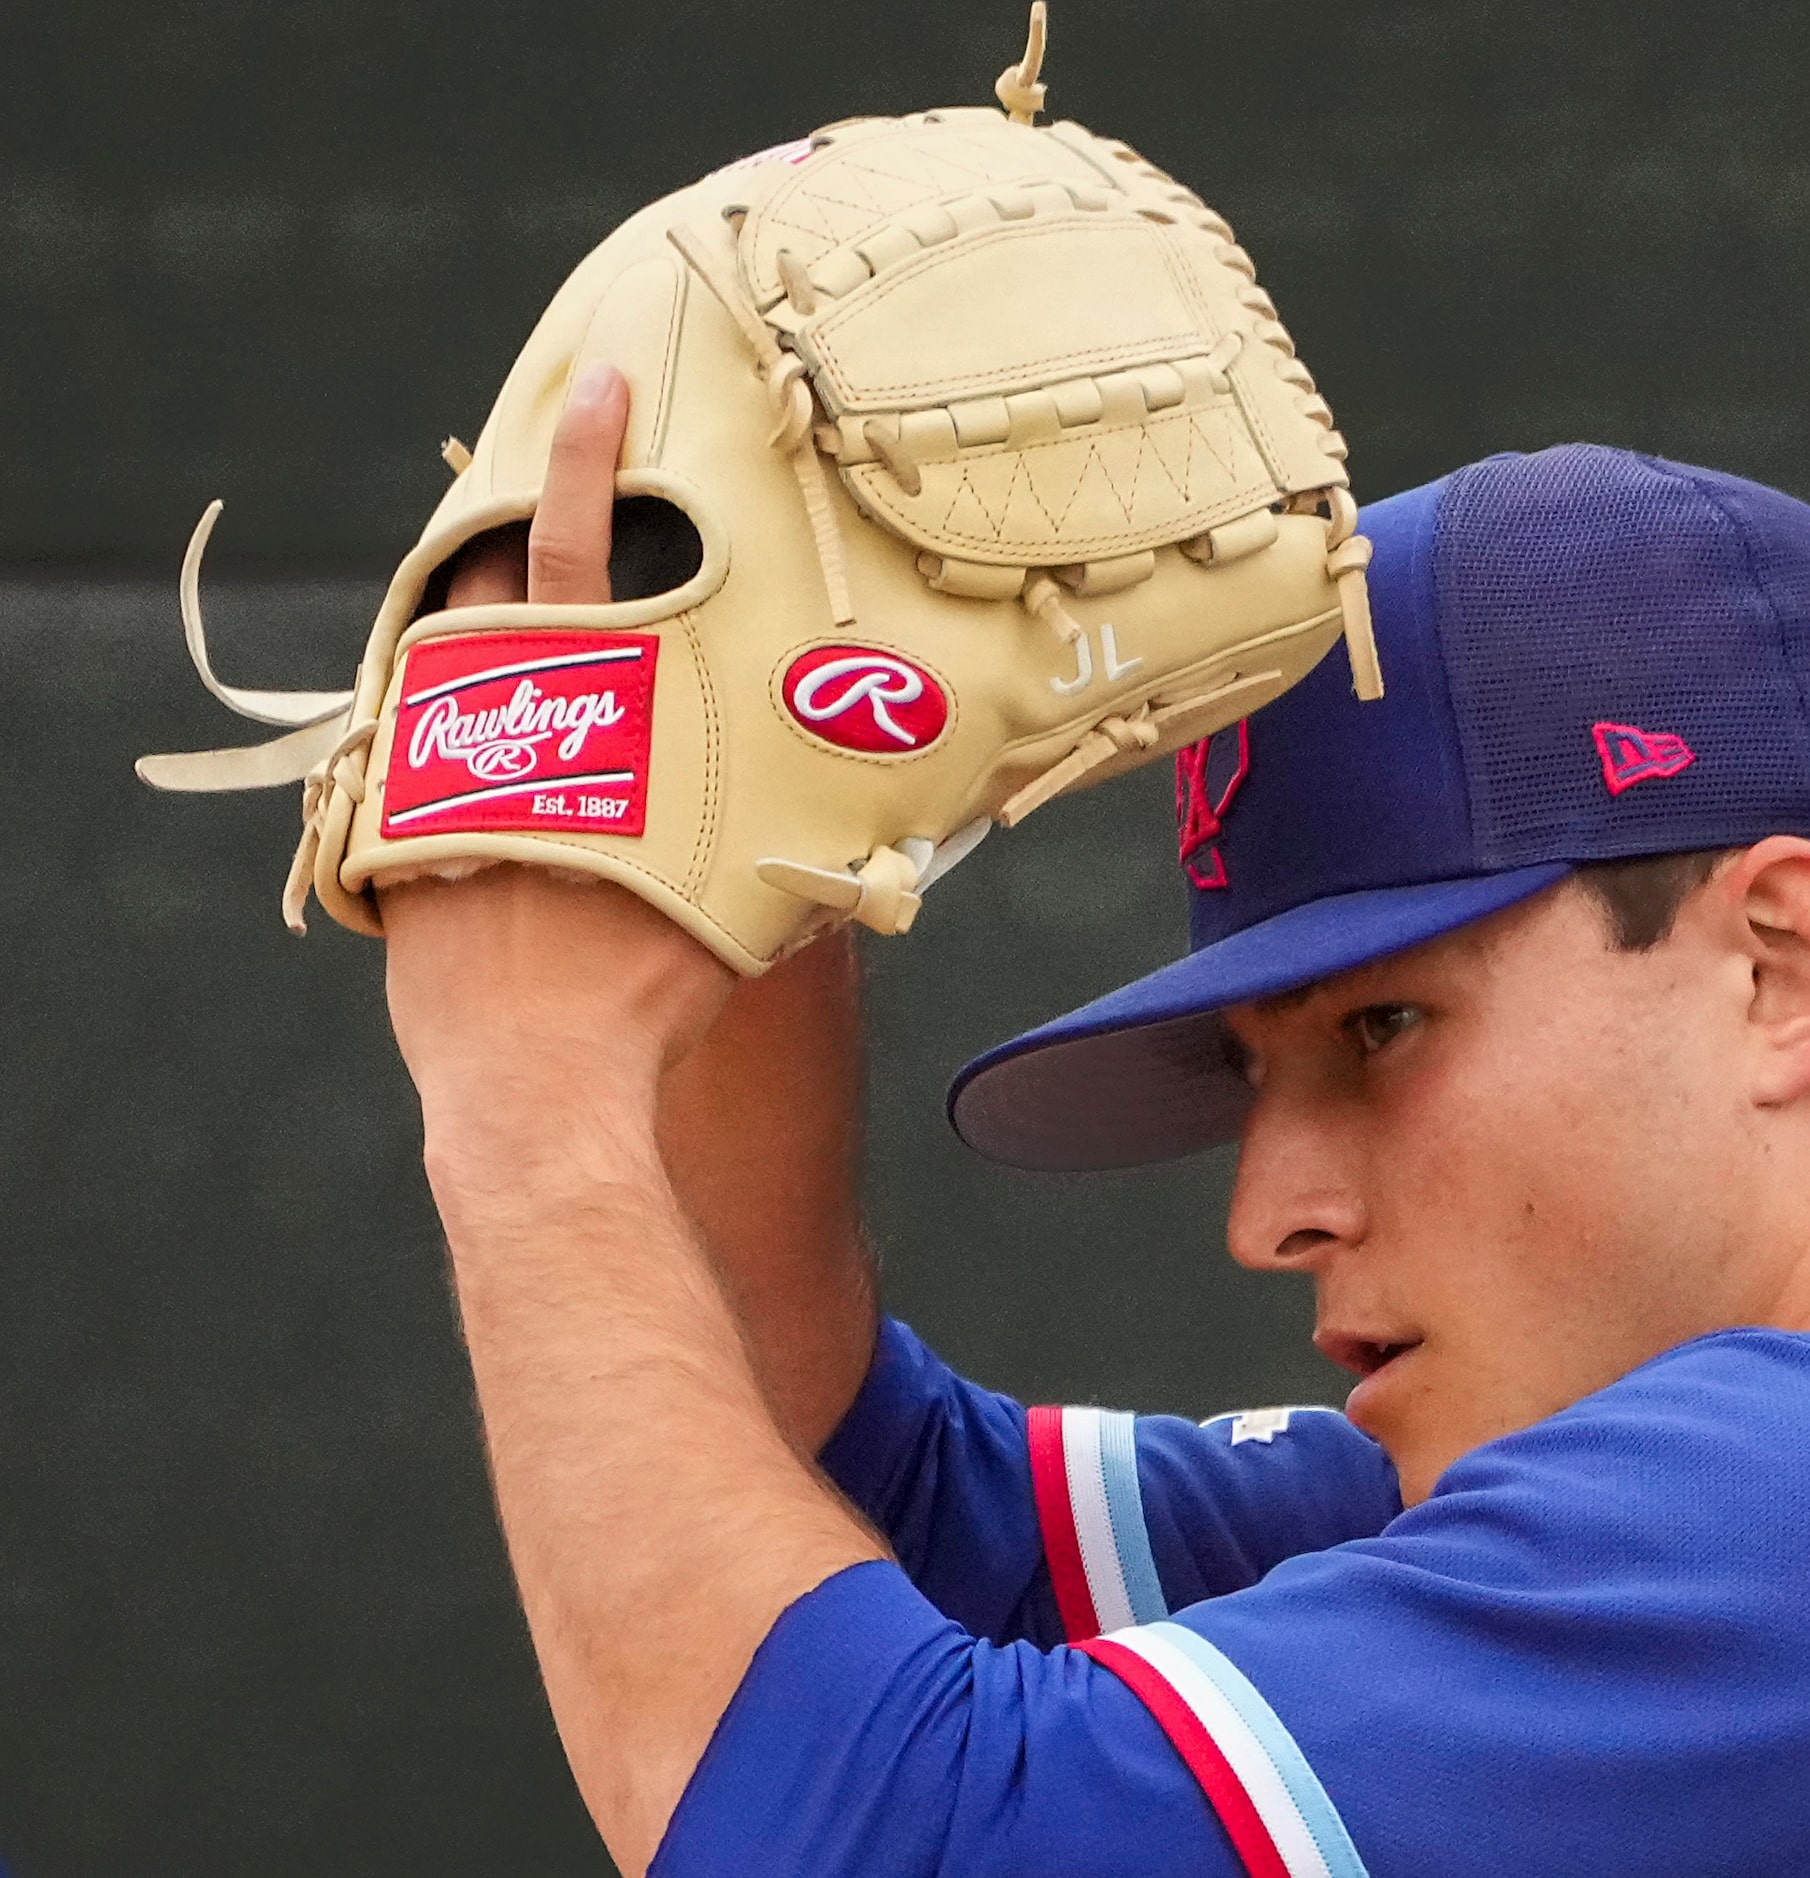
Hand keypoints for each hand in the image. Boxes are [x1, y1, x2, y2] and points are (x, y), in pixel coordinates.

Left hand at [380, 364, 734, 1148]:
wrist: (540, 1082)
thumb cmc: (658, 994)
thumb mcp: (752, 909)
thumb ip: (804, 848)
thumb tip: (906, 831)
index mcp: (591, 721)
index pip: (577, 558)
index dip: (586, 463)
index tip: (597, 388)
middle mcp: (497, 730)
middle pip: (483, 591)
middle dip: (505, 527)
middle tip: (532, 469)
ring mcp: (433, 781)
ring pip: (435, 665)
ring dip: (467, 625)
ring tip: (497, 601)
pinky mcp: (394, 842)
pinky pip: (408, 754)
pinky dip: (439, 731)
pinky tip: (471, 737)